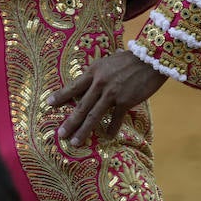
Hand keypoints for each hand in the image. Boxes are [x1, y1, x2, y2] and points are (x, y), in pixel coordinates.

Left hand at [45, 50, 167, 145]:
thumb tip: (88, 83)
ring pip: (94, 116)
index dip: (60, 96)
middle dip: (70, 122)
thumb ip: (97, 74)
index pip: (73, 86)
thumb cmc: (130, 60)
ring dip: (83, 130)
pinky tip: (108, 136)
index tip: (49, 104)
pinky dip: (112, 129)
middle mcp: (99, 83)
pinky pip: (116, 119)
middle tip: (60, 134)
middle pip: (81, 106)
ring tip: (75, 141)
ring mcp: (112, 93)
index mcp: (93, 72)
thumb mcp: (108, 62)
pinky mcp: (126, 101)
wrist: (151, 59)